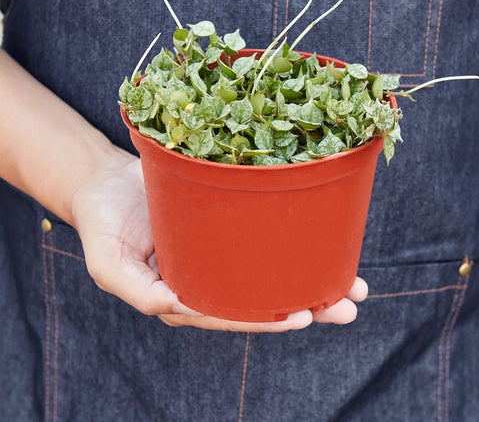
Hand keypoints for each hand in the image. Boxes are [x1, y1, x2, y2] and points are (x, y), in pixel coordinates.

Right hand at [72, 155, 367, 331]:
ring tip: (355, 285)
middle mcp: (210, 276)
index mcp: (183, 294)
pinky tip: (326, 242)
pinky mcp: (229, 222)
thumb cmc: (103, 222)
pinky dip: (295, 242)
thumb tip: (171, 306)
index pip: (230, 314)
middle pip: (263, 298)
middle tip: (349, 306)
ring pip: (274, 270)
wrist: (109, 181)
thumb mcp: (107, 262)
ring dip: (315, 278)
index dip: (266, 319)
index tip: (304, 318)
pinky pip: (266, 236)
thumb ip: (136, 289)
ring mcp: (222, 249)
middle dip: (309, 305)